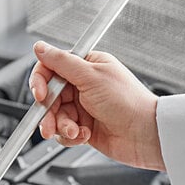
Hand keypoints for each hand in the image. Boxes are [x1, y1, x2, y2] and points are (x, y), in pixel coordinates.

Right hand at [29, 41, 164, 170]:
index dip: (40, 82)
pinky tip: (85, 135)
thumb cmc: (127, 102)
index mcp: (85, 66)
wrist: (144, 134)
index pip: (50, 69)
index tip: (40, 95)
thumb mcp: (91, 76)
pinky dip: (71, 136)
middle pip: (48, 97)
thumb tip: (40, 47)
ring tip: (75, 131)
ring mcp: (82, 107)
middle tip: (49, 125)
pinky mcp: (83, 127)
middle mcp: (82, 85)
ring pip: (54, 117)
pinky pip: (63, 132)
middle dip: (49, 113)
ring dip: (62, 127)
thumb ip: (62, 62)